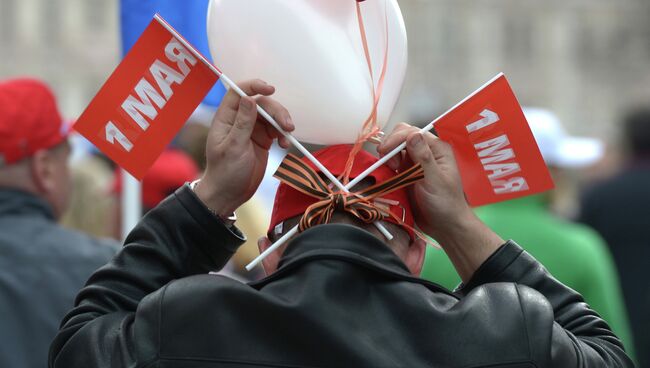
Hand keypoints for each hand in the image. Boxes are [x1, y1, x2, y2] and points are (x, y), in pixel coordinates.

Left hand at [195, 79, 293, 216]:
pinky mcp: (263, 140)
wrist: (230, 194)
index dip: (254, 86)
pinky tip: (285, 145)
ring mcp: (252, 129)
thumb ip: (243, 123)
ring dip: (282, 123)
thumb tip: (249, 99)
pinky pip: (277, 130)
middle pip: (261, 104)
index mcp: (226, 118)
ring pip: (271, 116)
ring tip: (288, 136)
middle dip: (276, 111)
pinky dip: (283, 135)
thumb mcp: (233, 147)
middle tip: (287, 125)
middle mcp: (239, 120)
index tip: (270, 89)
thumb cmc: (225, 172)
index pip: (239, 92)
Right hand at [378, 123, 471, 239]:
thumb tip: (412, 134)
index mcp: (437, 149)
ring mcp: (415, 162)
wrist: (444, 226)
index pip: (412, 133)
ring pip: (395, 149)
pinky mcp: (407, 173)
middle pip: (402, 137)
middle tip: (390, 164)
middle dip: (391, 146)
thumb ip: (423, 157)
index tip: (385, 152)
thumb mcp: (434, 180)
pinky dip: (387, 167)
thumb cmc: (445, 203)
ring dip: (388, 157)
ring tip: (391, 171)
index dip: (396, 139)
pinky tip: (389, 175)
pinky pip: (393, 163)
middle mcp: (426, 152)